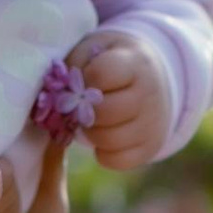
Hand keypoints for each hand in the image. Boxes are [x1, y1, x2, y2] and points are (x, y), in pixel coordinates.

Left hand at [77, 30, 171, 171]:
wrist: (151, 81)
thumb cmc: (110, 65)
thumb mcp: (94, 52)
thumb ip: (74, 67)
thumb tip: (59, 96)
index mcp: (135, 63)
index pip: (102, 74)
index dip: (84, 79)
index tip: (84, 80)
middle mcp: (150, 93)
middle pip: (105, 112)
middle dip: (84, 111)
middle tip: (82, 107)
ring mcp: (153, 123)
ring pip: (110, 139)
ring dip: (91, 134)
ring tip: (91, 122)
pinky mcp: (151, 147)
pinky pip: (117, 161)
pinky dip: (103, 154)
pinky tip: (102, 138)